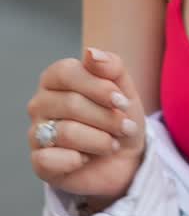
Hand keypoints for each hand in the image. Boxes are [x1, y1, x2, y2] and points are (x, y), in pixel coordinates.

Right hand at [27, 47, 145, 200]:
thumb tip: (91, 52)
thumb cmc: (119, 117)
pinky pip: (51, 160)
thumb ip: (111, 66)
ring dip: (100, 141)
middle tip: (126, 128)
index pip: (67, 72)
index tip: (123, 102)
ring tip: (112, 144)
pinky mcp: (39, 162)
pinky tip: (86, 159)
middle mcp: (40, 103)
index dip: (99, 87)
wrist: (123, 158)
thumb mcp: (124, 89)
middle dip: (107, 118)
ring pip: (66, 132)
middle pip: (71, 104)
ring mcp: (36, 132)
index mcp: (56, 78)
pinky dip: (77, 161)